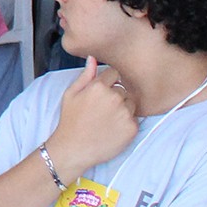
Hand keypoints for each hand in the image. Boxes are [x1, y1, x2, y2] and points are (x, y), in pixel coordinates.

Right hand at [44, 58, 139, 180]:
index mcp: (99, 86)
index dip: (109, 83)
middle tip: (103, 111)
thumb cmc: (71, 121)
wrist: (74, 149)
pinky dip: (127, 124)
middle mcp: (114, 97)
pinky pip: (135, 119)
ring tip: (108, 121)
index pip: (115, 74)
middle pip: (124, 89)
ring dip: (123, 109)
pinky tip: (113, 130)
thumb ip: (85, 75)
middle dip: (116, 96)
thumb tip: (93, 58)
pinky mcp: (132, 128)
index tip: (102, 94)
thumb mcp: (71, 94)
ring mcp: (125, 113)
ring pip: (131, 104)